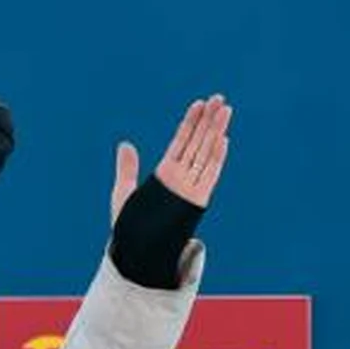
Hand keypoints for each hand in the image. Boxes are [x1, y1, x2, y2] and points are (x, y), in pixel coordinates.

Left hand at [108, 95, 228, 289]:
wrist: (137, 251)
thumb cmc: (131, 227)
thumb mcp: (124, 192)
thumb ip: (127, 168)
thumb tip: (125, 144)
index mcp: (165, 174)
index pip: (181, 141)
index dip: (190, 122)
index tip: (199, 104)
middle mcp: (181, 177)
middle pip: (198, 142)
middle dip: (208, 120)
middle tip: (219, 98)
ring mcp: (191, 187)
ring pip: (206, 152)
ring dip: (216, 131)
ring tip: (225, 109)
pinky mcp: (197, 199)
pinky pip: (209, 174)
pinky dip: (216, 158)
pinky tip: (223, 140)